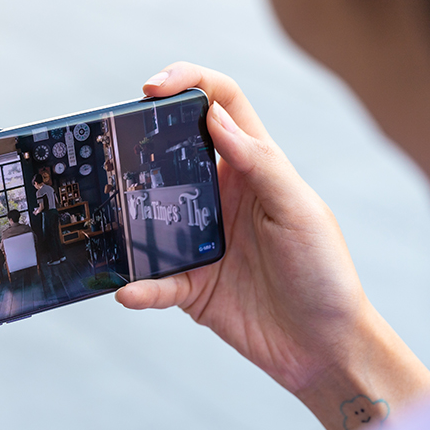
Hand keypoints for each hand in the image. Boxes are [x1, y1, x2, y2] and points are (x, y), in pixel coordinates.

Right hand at [116, 63, 429, 429]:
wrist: (324, 347)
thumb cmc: (324, 272)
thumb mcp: (299, 211)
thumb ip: (260, 164)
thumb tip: (215, 117)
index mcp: (253, 168)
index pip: (219, 106)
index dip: (188, 82)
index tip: (153, 87)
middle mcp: (220, 197)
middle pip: (171, 152)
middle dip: (140, 139)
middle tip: (113, 141)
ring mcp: (200, 240)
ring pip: (149, 215)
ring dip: (127, 214)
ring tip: (106, 212)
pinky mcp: (190, 285)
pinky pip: (155, 281)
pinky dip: (140, 287)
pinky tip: (130, 291)